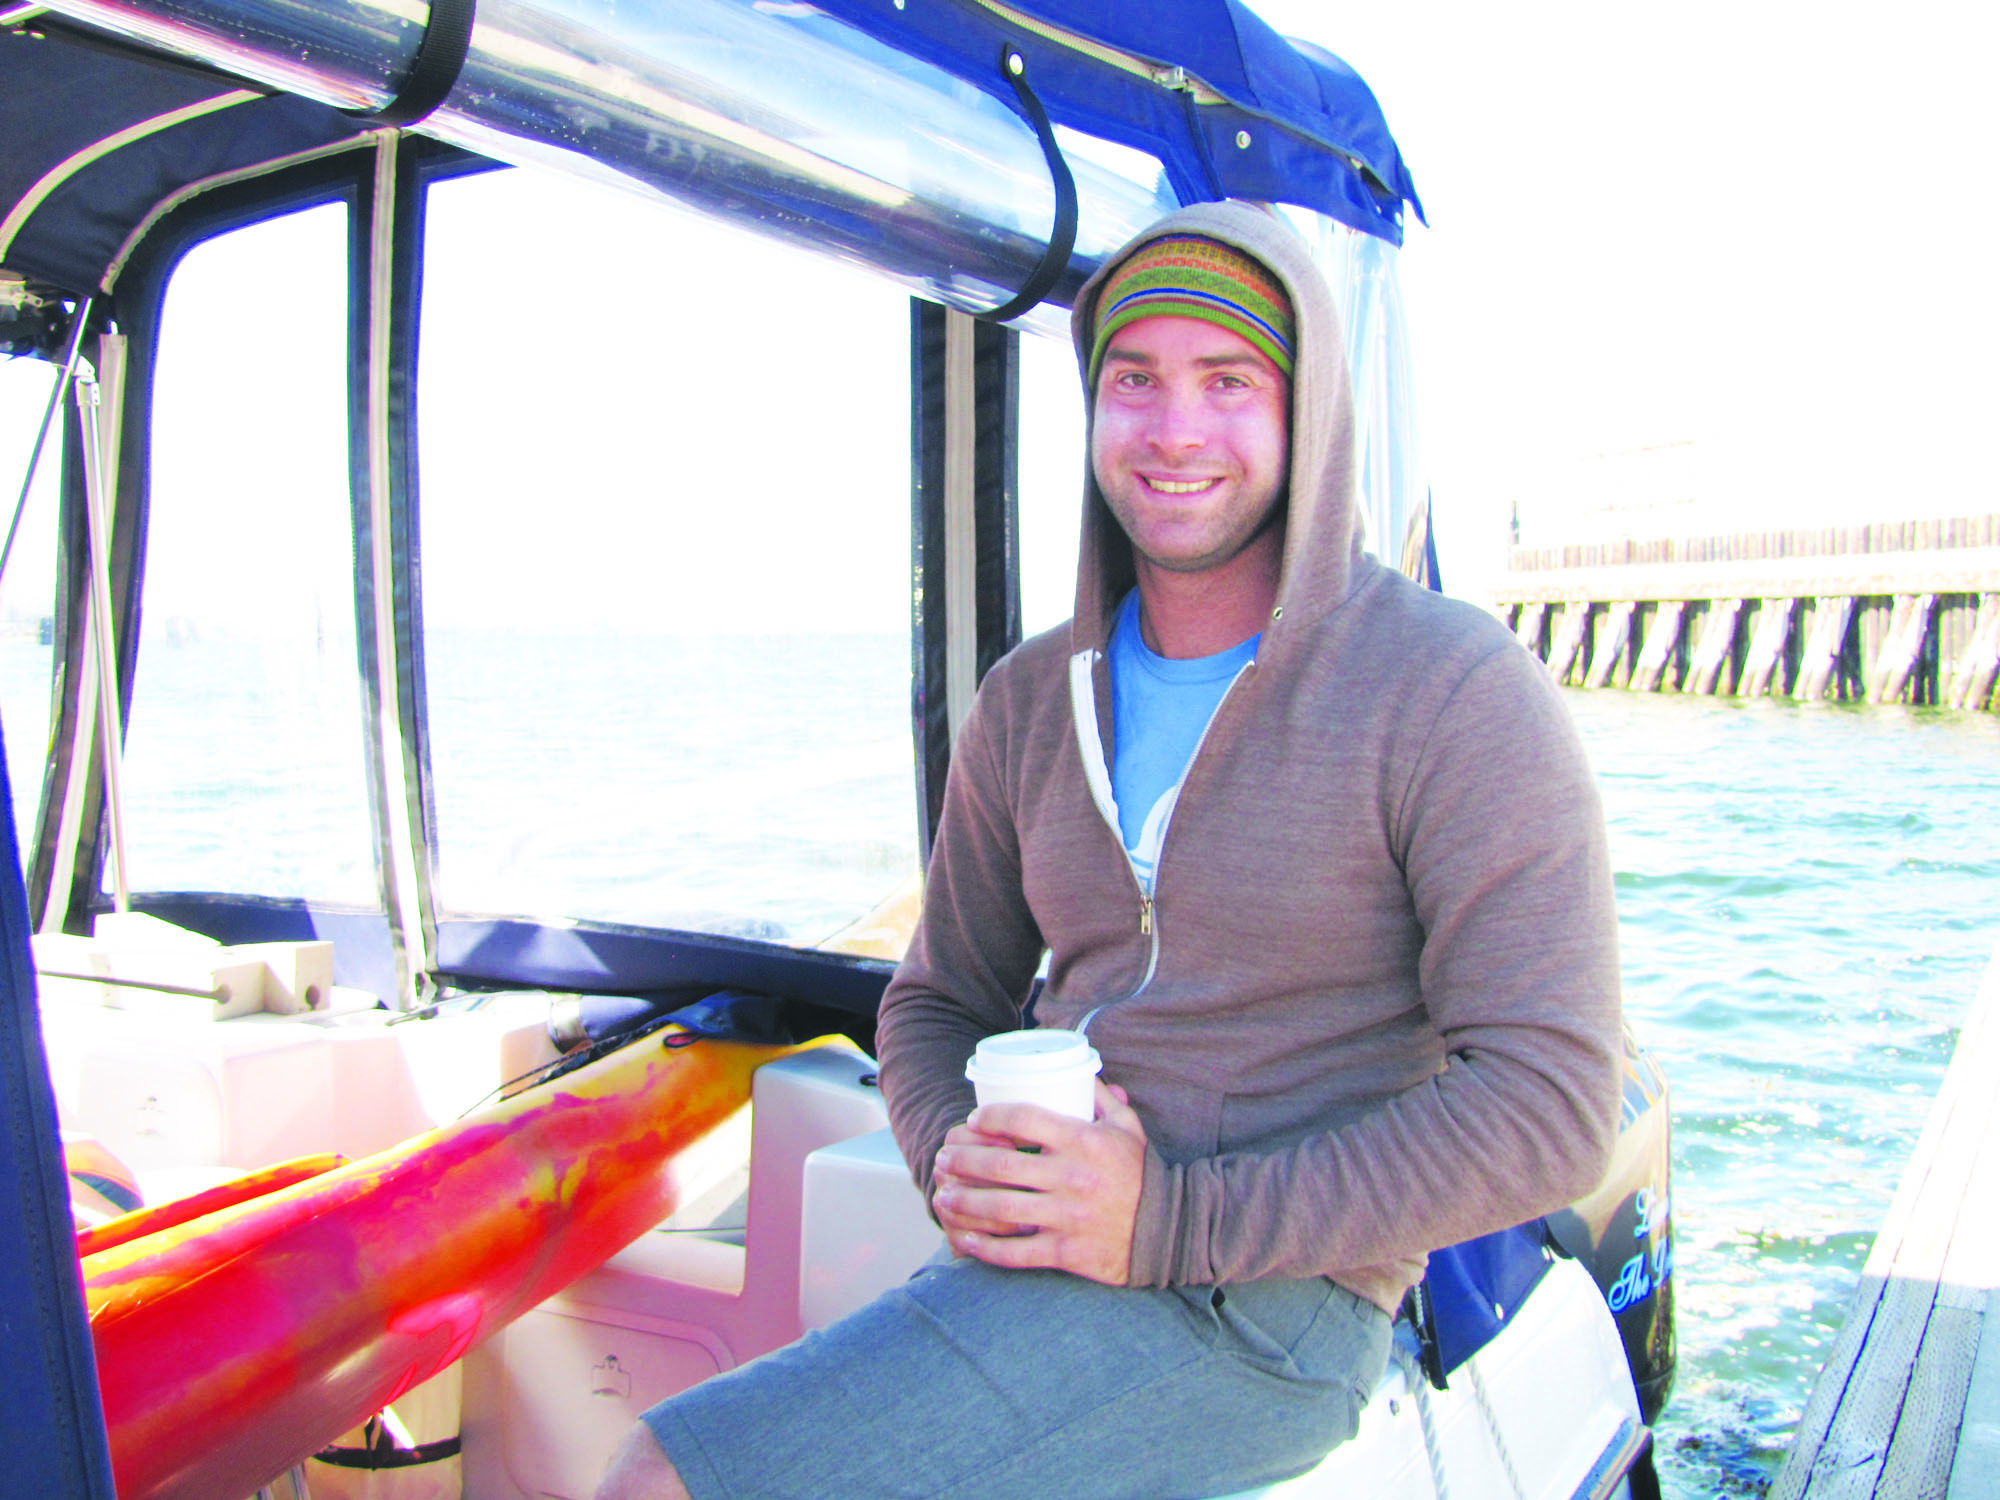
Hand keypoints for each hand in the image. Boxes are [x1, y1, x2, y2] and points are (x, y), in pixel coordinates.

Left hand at [930, 1081, 1146, 1284]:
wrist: (1170, 1230)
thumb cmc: (1143, 1174)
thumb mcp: (1127, 1127)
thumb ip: (1101, 1098)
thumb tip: (1081, 1071)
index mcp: (1083, 1141)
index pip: (1025, 1119)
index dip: (991, 1117)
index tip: (974, 1121)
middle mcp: (1072, 1177)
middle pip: (1002, 1166)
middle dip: (964, 1161)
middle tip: (944, 1158)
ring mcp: (1067, 1217)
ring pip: (1001, 1209)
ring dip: (965, 1201)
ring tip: (944, 1194)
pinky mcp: (1066, 1252)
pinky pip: (1016, 1252)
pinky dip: (985, 1247)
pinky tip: (964, 1237)